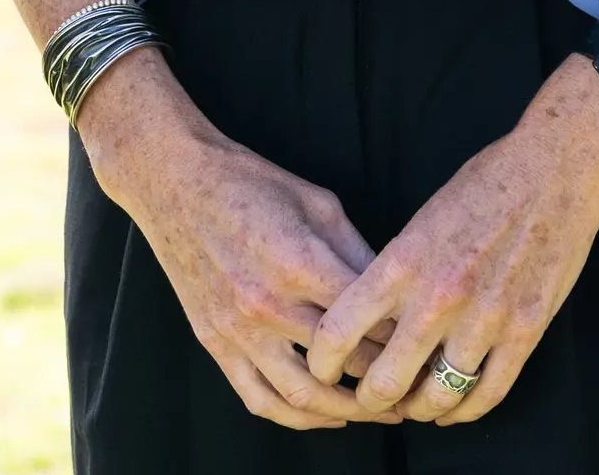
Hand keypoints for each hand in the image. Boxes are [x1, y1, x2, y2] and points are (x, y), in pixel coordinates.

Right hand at [80, 51, 382, 430]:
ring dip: (348, 412)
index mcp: (301, 262)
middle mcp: (268, 304)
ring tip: (377, 411)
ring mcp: (237, 329)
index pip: (370, 322)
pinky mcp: (214, 342)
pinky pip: (259, 398)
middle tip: (415, 384)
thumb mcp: (318, 203)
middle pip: (346, 364)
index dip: (406, 337)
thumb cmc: (249, 183)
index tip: (426, 344)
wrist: (173, 181)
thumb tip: (394, 297)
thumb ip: (357, 253)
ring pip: (304, 396)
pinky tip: (324, 415)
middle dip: (387, 379)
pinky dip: (296, 417)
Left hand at [300, 54, 598, 423]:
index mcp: (402, 263)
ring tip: (412, 406)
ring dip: (419, 409)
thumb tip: (373, 319)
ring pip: (437, 397)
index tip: (320, 370)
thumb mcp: (421, 221)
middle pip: (384, 380)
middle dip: (368, 400)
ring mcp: (484, 319)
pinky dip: (465, 411)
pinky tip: (452, 410)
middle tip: (367, 400)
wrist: (553, 171)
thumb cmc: (484, 186)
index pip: (339, 330)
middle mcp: (437, 297)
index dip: (321, 362)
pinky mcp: (525, 331)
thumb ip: (397, 271)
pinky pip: (488, 393)